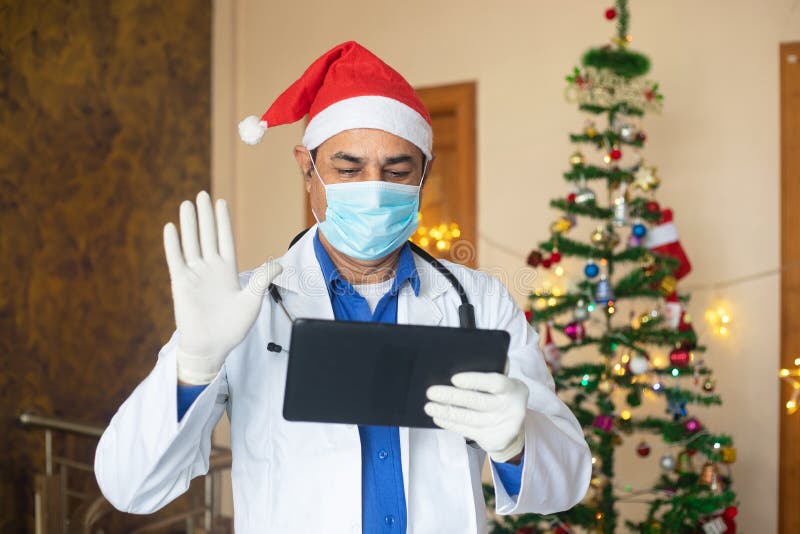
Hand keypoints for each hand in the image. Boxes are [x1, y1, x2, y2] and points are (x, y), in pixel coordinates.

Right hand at [163, 191, 281, 383]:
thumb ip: (262, 280)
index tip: (221, 202)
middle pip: (207, 235)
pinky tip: (171, 227)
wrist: (212, 346)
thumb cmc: (233, 328)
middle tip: (202, 194)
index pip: (225, 239)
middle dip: (205, 215)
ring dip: (189, 224)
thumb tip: (278, 263)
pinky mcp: (181, 283)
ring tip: (187, 203)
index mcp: (228, 271)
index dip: (223, 222)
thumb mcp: (252, 301)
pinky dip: (173, 244)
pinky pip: (176, 259)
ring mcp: (195, 274)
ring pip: (191, 243)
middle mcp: (210, 269)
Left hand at [425, 372, 527, 462]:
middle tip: (431, 392)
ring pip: (470, 418)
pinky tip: (438, 417)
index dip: (474, 380)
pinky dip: (450, 423)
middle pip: (478, 402)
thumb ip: (491, 372)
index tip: (454, 379)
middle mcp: (510, 407)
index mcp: (513, 388)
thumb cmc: (501, 396)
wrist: (512, 428)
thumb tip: (463, 359)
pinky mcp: (491, 439)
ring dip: (447, 412)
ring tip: (430, 406)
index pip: (494, 382)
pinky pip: (467, 430)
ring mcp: (501, 425)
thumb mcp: (504, 383)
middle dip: (452, 396)